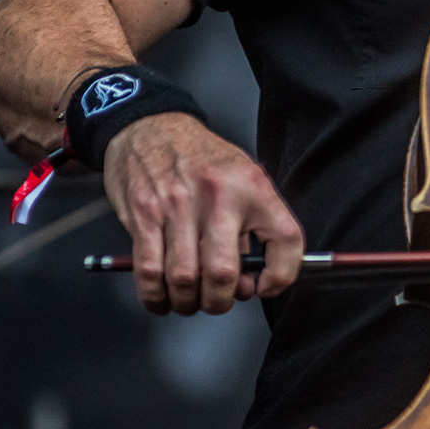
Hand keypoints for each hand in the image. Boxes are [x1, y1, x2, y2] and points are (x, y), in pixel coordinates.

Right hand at [103, 112, 303, 315]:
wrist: (150, 126)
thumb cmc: (200, 157)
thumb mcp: (243, 176)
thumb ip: (252, 226)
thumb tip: (250, 280)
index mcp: (252, 186)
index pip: (286, 239)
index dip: (281, 276)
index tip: (265, 287)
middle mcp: (218, 196)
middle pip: (224, 273)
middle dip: (220, 300)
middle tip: (217, 300)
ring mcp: (177, 206)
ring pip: (184, 278)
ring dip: (187, 302)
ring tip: (189, 299)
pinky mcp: (144, 214)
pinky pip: (149, 271)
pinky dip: (155, 295)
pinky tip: (161, 297)